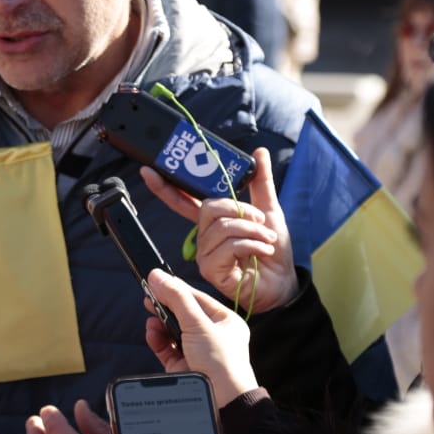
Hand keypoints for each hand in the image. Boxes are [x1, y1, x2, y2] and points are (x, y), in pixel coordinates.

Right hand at [141, 147, 297, 312]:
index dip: (165, 186)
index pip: (183, 199)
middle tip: (260, 220)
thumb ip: (260, 181)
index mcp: (212, 219)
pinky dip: (252, 244)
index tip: (150, 170)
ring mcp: (204, 254)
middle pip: (208, 208)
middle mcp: (203, 236)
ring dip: (253, 230)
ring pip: (223, 227)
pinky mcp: (210, 269)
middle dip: (240, 210)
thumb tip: (259, 152)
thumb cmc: (271, 249)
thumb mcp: (268, 209)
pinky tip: (262, 251)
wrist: (283, 281)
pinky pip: (229, 246)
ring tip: (266, 239)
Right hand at [144, 268, 257, 407]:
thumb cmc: (222, 364)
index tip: (157, 279)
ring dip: (160, 322)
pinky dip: (157, 339)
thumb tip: (157, 276)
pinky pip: (166, 348)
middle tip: (148, 295)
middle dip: (165, 305)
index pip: (197, 298)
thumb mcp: (199, 325)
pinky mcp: (183, 367)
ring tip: (150, 314)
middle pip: (183, 313)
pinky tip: (151, 331)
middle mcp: (212, 336)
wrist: (223, 404)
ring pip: (172, 331)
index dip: (177, 288)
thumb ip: (176, 299)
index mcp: (225, 322)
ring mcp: (197, 352)